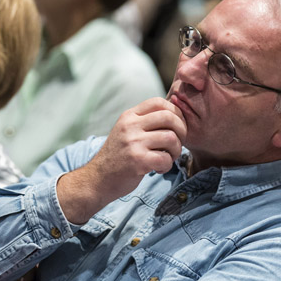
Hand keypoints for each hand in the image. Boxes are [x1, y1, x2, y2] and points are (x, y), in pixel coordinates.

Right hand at [58, 98, 185, 223]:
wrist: (98, 179)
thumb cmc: (119, 156)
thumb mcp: (127, 130)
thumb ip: (146, 121)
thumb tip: (176, 114)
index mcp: (129, 115)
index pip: (159, 102)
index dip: (175, 112)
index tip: (177, 126)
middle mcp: (130, 125)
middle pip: (169, 117)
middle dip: (182, 131)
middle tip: (177, 143)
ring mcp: (133, 142)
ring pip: (171, 138)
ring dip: (176, 150)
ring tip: (168, 158)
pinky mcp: (137, 160)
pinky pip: (165, 158)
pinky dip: (167, 165)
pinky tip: (159, 169)